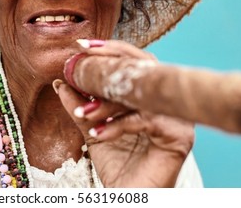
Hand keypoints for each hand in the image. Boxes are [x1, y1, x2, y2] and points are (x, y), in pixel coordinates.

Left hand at [54, 40, 194, 187]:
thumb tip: (60, 82)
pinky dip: (117, 125)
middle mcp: (167, 101)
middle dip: (108, 62)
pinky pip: (144, 120)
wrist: (130, 198)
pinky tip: (97, 133)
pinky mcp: (180, 136)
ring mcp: (177, 117)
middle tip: (79, 64)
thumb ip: (80, 105)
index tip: (80, 48)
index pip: (132, 61)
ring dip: (106, 102)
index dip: (109, 49)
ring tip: (82, 112)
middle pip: (142, 66)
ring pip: (140, 94)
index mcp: (150, 94)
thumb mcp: (93, 129)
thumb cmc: (119, 166)